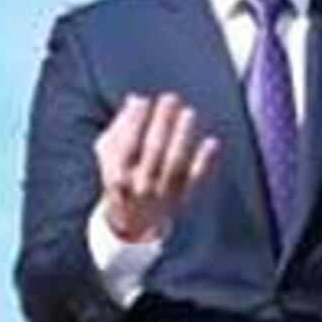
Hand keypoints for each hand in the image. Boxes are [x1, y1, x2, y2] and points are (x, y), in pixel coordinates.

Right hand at [93, 92, 220, 245]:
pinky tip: (211, 141)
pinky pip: (193, 180)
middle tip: (170, 98)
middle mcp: (140, 187)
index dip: (134, 122)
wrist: (132, 223)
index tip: (143, 100)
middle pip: (152, 151)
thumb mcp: (109, 156)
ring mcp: (161, 195)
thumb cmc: (120, 177)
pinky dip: (203, 161)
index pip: (127, 144)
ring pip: (174, 163)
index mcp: (118, 176)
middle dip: (161, 122)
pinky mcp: (180, 201)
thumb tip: (135, 99)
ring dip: (182, 137)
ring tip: (189, 113)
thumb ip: (119, 128)